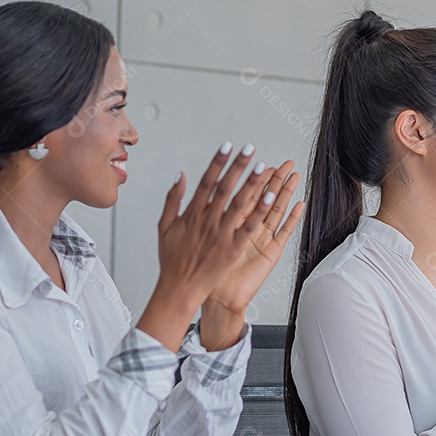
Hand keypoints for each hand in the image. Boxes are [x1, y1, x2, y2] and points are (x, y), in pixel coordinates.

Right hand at [136, 143, 274, 351]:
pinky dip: (260, 211)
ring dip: (252, 184)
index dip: (218, 162)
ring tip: (264, 167)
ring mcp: (221, 234)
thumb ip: (173, 199)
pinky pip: (249, 227)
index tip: (227, 145)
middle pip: (225, 187)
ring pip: (240, 203)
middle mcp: (207, 220)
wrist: (179, 289)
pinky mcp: (233, 248)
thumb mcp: (165, 226)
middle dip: (238, 166)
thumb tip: (180, 175)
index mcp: (192, 213)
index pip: (207, 181)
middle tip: (250, 149)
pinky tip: (271, 197)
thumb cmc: (171, 260)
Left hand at [201, 160, 304, 348]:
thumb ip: (187, 207)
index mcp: (229, 222)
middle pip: (261, 198)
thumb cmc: (205, 270)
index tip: (252, 159)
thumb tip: (184, 181)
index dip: (247, 176)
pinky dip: (291, 218)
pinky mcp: (269, 252)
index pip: (241, 193)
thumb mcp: (190, 233)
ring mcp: (260, 239)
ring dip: (285, 193)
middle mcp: (246, 228)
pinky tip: (299, 204)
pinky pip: (283, 232)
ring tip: (293, 176)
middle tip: (281, 162)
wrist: (216, 296)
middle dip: (271, 179)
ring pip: (275, 210)